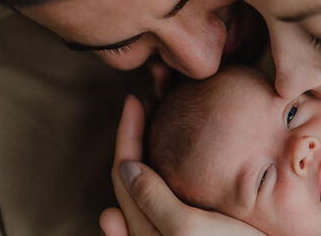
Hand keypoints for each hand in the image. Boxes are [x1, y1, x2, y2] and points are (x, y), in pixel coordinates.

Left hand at [100, 96, 264, 235]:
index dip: (128, 134)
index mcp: (146, 229)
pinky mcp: (196, 229)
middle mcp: (154, 231)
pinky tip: (161, 162)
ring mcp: (173, 231)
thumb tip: (125, 167)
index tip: (137, 99)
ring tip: (153, 120)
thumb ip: (153, 199)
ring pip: (149, 182)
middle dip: (137, 134)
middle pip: (135, 173)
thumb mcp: (186, 229)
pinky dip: (161, 172)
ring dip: (146, 148)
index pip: (125, 172)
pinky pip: (167, 196)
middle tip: (151, 99)